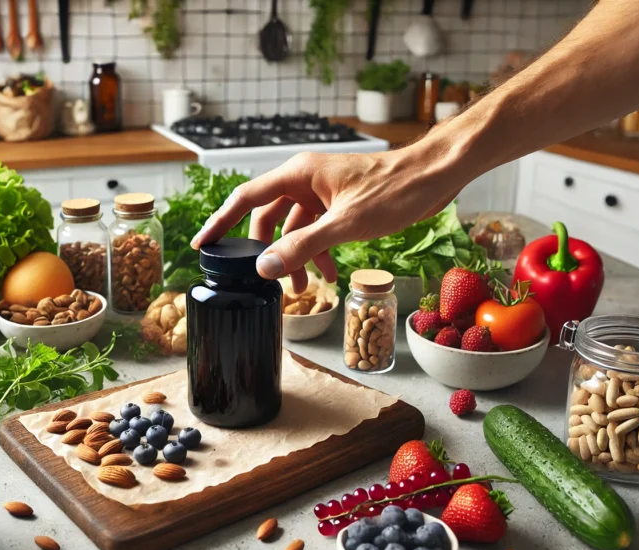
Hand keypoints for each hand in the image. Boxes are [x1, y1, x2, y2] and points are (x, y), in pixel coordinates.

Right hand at [190, 148, 463, 291]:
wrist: (435, 175)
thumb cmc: (395, 189)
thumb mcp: (346, 224)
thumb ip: (303, 246)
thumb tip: (264, 267)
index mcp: (299, 174)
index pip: (245, 198)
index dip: (221, 222)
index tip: (202, 245)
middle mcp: (305, 179)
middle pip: (268, 217)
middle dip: (269, 251)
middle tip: (270, 281)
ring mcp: (323, 191)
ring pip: (295, 227)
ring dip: (297, 256)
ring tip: (307, 286)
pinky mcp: (340, 202)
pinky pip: (317, 229)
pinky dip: (318, 251)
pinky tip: (330, 272)